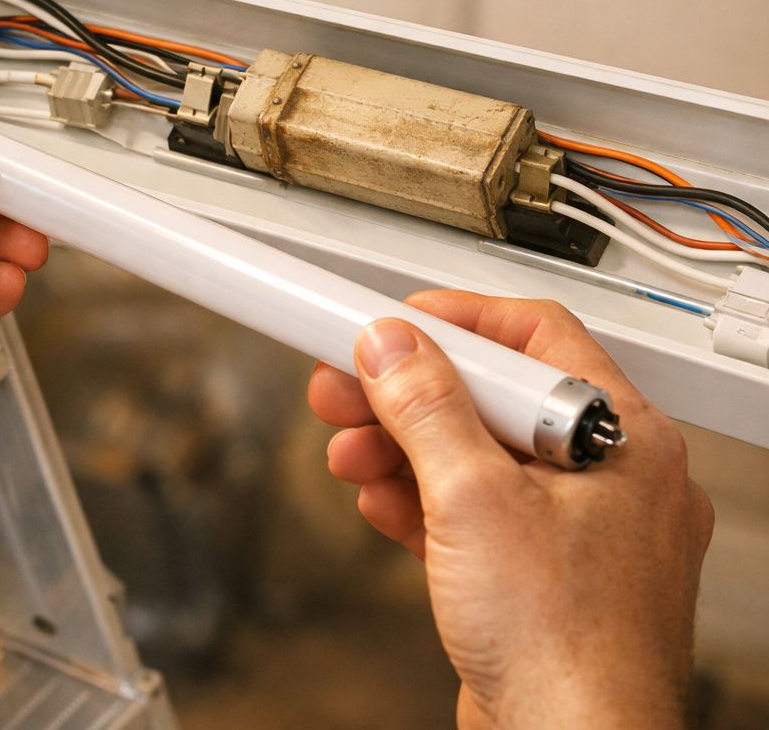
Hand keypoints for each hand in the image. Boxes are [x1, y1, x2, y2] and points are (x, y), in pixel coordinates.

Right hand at [308, 292, 713, 729]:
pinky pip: (477, 513)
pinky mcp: (540, 574)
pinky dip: (423, 502)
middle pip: (493, 397)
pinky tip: (382, 502)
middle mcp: (609, 477)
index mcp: (622, 437)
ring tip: (350, 453)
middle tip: (346, 388)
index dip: (450, 322)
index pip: (534, 334)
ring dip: (403, 450)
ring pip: (478, 457)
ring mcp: (577, 530)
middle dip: (407, 395)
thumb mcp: (473, 499)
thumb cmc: (566, 645)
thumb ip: (426, 408)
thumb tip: (393, 346)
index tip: (387, 324)